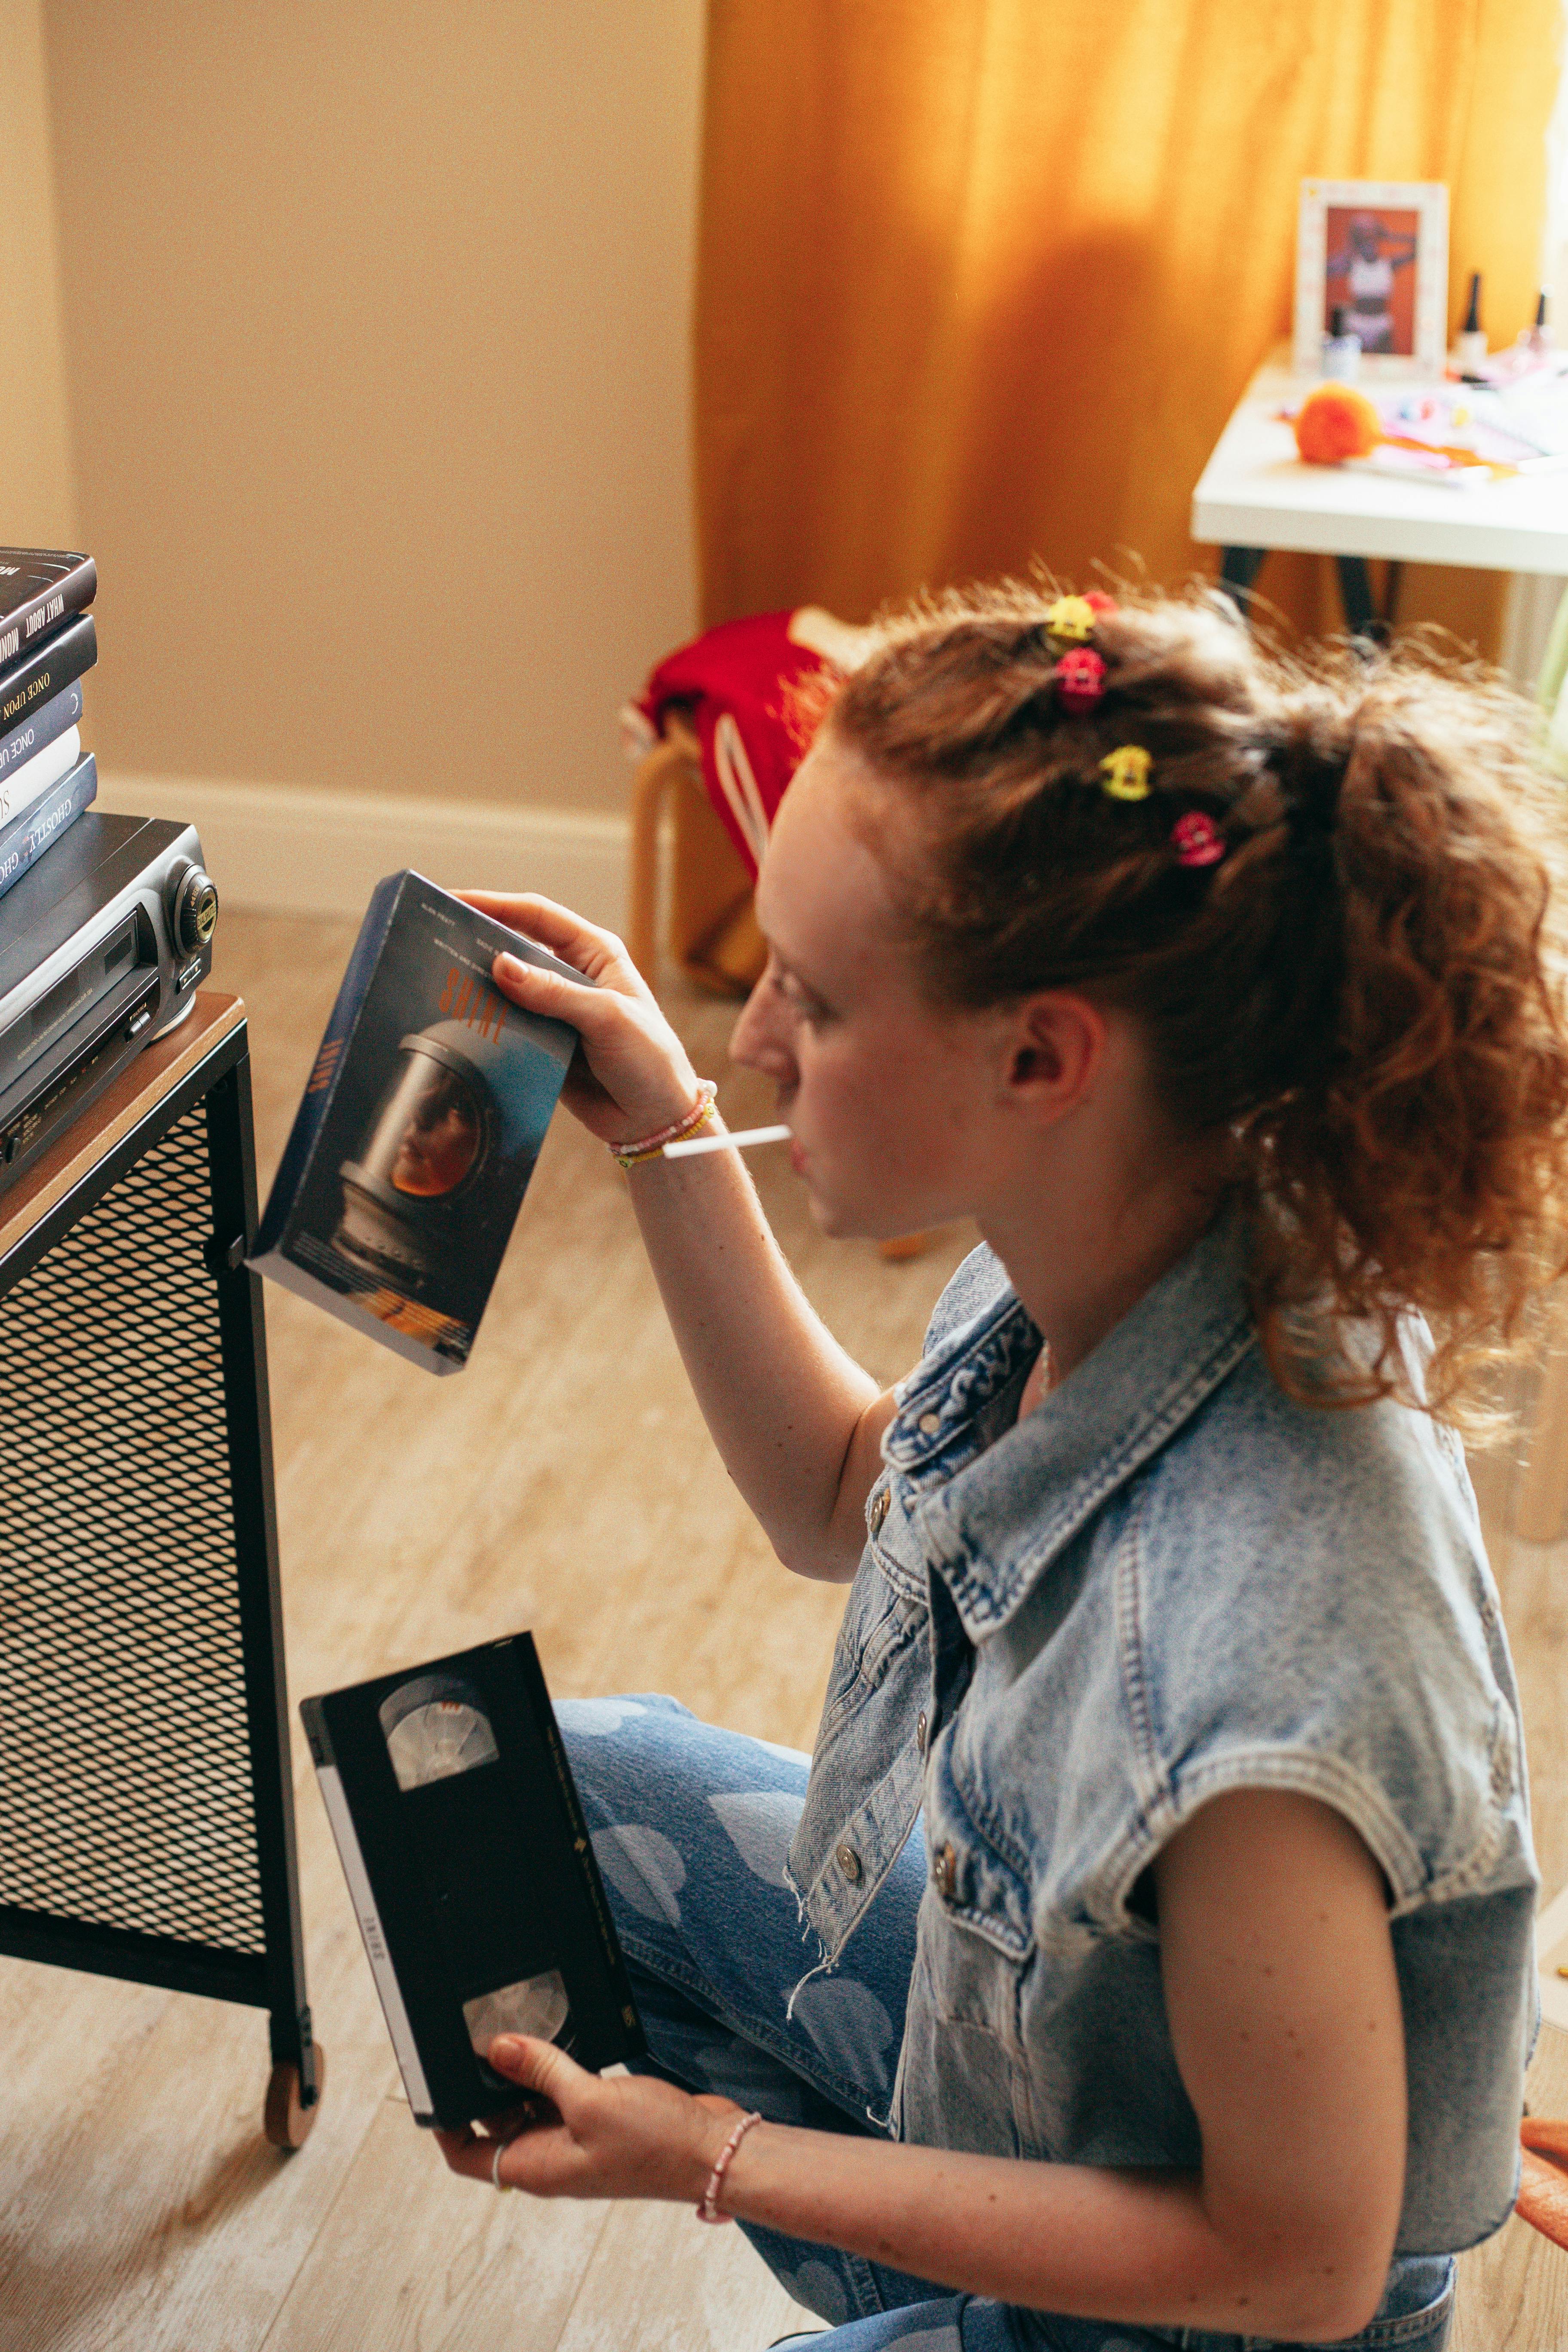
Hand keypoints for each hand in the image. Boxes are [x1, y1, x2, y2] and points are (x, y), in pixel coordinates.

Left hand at [434, 2033, 741, 2202]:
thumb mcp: (589, 2100)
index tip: (434, 2085)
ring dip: (522, 2075)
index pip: (467, 2154)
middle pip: (496, 2126)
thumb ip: (542, 2071)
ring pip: (529, 2107)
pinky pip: (561, 2097)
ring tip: (516, 2033)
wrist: (713, 2151)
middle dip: (484, 2087)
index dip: (445, 2125)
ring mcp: (575, 2142)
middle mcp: (550, 2158)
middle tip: (476, 2040)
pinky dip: (554, 2072)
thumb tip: (496, 2049)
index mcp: (536, 2168)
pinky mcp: (599, 2123)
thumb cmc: (656, 2143)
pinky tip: (558, 2044)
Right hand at [456, 893, 709, 1147]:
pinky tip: (455, 1024)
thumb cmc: (649, 1059)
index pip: (537, 916)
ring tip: (434, 982)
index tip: (453, 899)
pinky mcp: (543, 1043)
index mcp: (594, 953)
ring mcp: (554, 1010)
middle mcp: (572, 975)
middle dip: (476, 943)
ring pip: (505, 990)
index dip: (495, 904)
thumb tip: (500, 966)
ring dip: (475, 986)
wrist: (655, 1119)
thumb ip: (554, 993)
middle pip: (514, 949)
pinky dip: (485, 1024)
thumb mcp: (606, 1018)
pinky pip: (507, 1027)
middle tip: (432, 940)